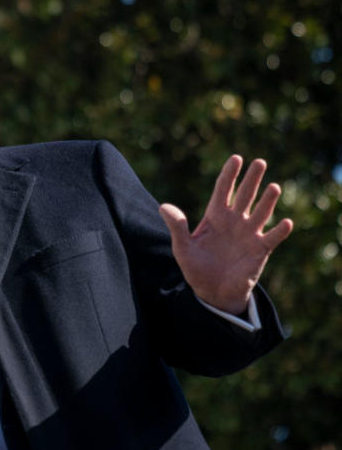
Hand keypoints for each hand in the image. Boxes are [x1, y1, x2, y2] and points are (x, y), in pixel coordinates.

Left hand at [158, 155, 292, 314]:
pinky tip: (285, 222)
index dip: (229, 175)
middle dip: (252, 180)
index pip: (223, 190)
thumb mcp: (182, 247)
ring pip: (261, 212)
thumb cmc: (196, 267)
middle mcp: (235, 221)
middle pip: (245, 195)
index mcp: (215, 216)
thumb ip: (176, 226)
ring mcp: (249, 234)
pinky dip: (280, 231)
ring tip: (274, 187)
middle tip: (260, 162)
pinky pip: (272, 238)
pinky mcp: (260, 250)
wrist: (212, 291)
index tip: (236, 158)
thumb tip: (163, 207)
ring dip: (268, 201)